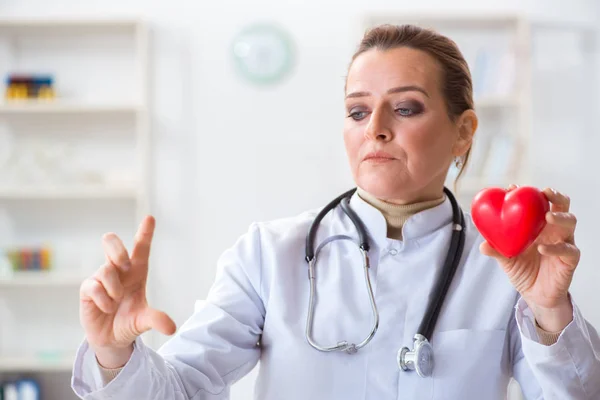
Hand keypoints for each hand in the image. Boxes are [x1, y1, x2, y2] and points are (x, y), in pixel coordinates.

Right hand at [79, 216, 175, 367]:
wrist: (111, 339)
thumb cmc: (129, 321)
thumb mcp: (144, 321)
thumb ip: (156, 320)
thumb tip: (171, 327)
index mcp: (136, 271)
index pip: (141, 248)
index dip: (145, 232)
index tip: (150, 218)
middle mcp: (118, 270)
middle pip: (112, 244)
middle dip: (117, 250)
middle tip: (124, 265)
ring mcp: (101, 278)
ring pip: (105, 269)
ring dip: (114, 289)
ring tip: (116, 303)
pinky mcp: (87, 289)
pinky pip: (93, 287)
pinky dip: (103, 300)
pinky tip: (106, 308)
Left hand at [480, 186, 578, 331]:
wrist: (536, 295)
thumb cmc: (523, 270)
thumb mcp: (506, 259)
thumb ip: (496, 250)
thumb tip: (482, 245)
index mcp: (538, 225)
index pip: (538, 203)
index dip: (527, 193)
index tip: (512, 187)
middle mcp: (553, 230)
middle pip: (562, 206)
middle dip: (556, 196)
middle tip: (545, 193)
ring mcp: (563, 243)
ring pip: (570, 223)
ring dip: (560, 217)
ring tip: (548, 217)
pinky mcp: (570, 260)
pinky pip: (568, 250)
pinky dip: (556, 248)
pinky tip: (542, 249)